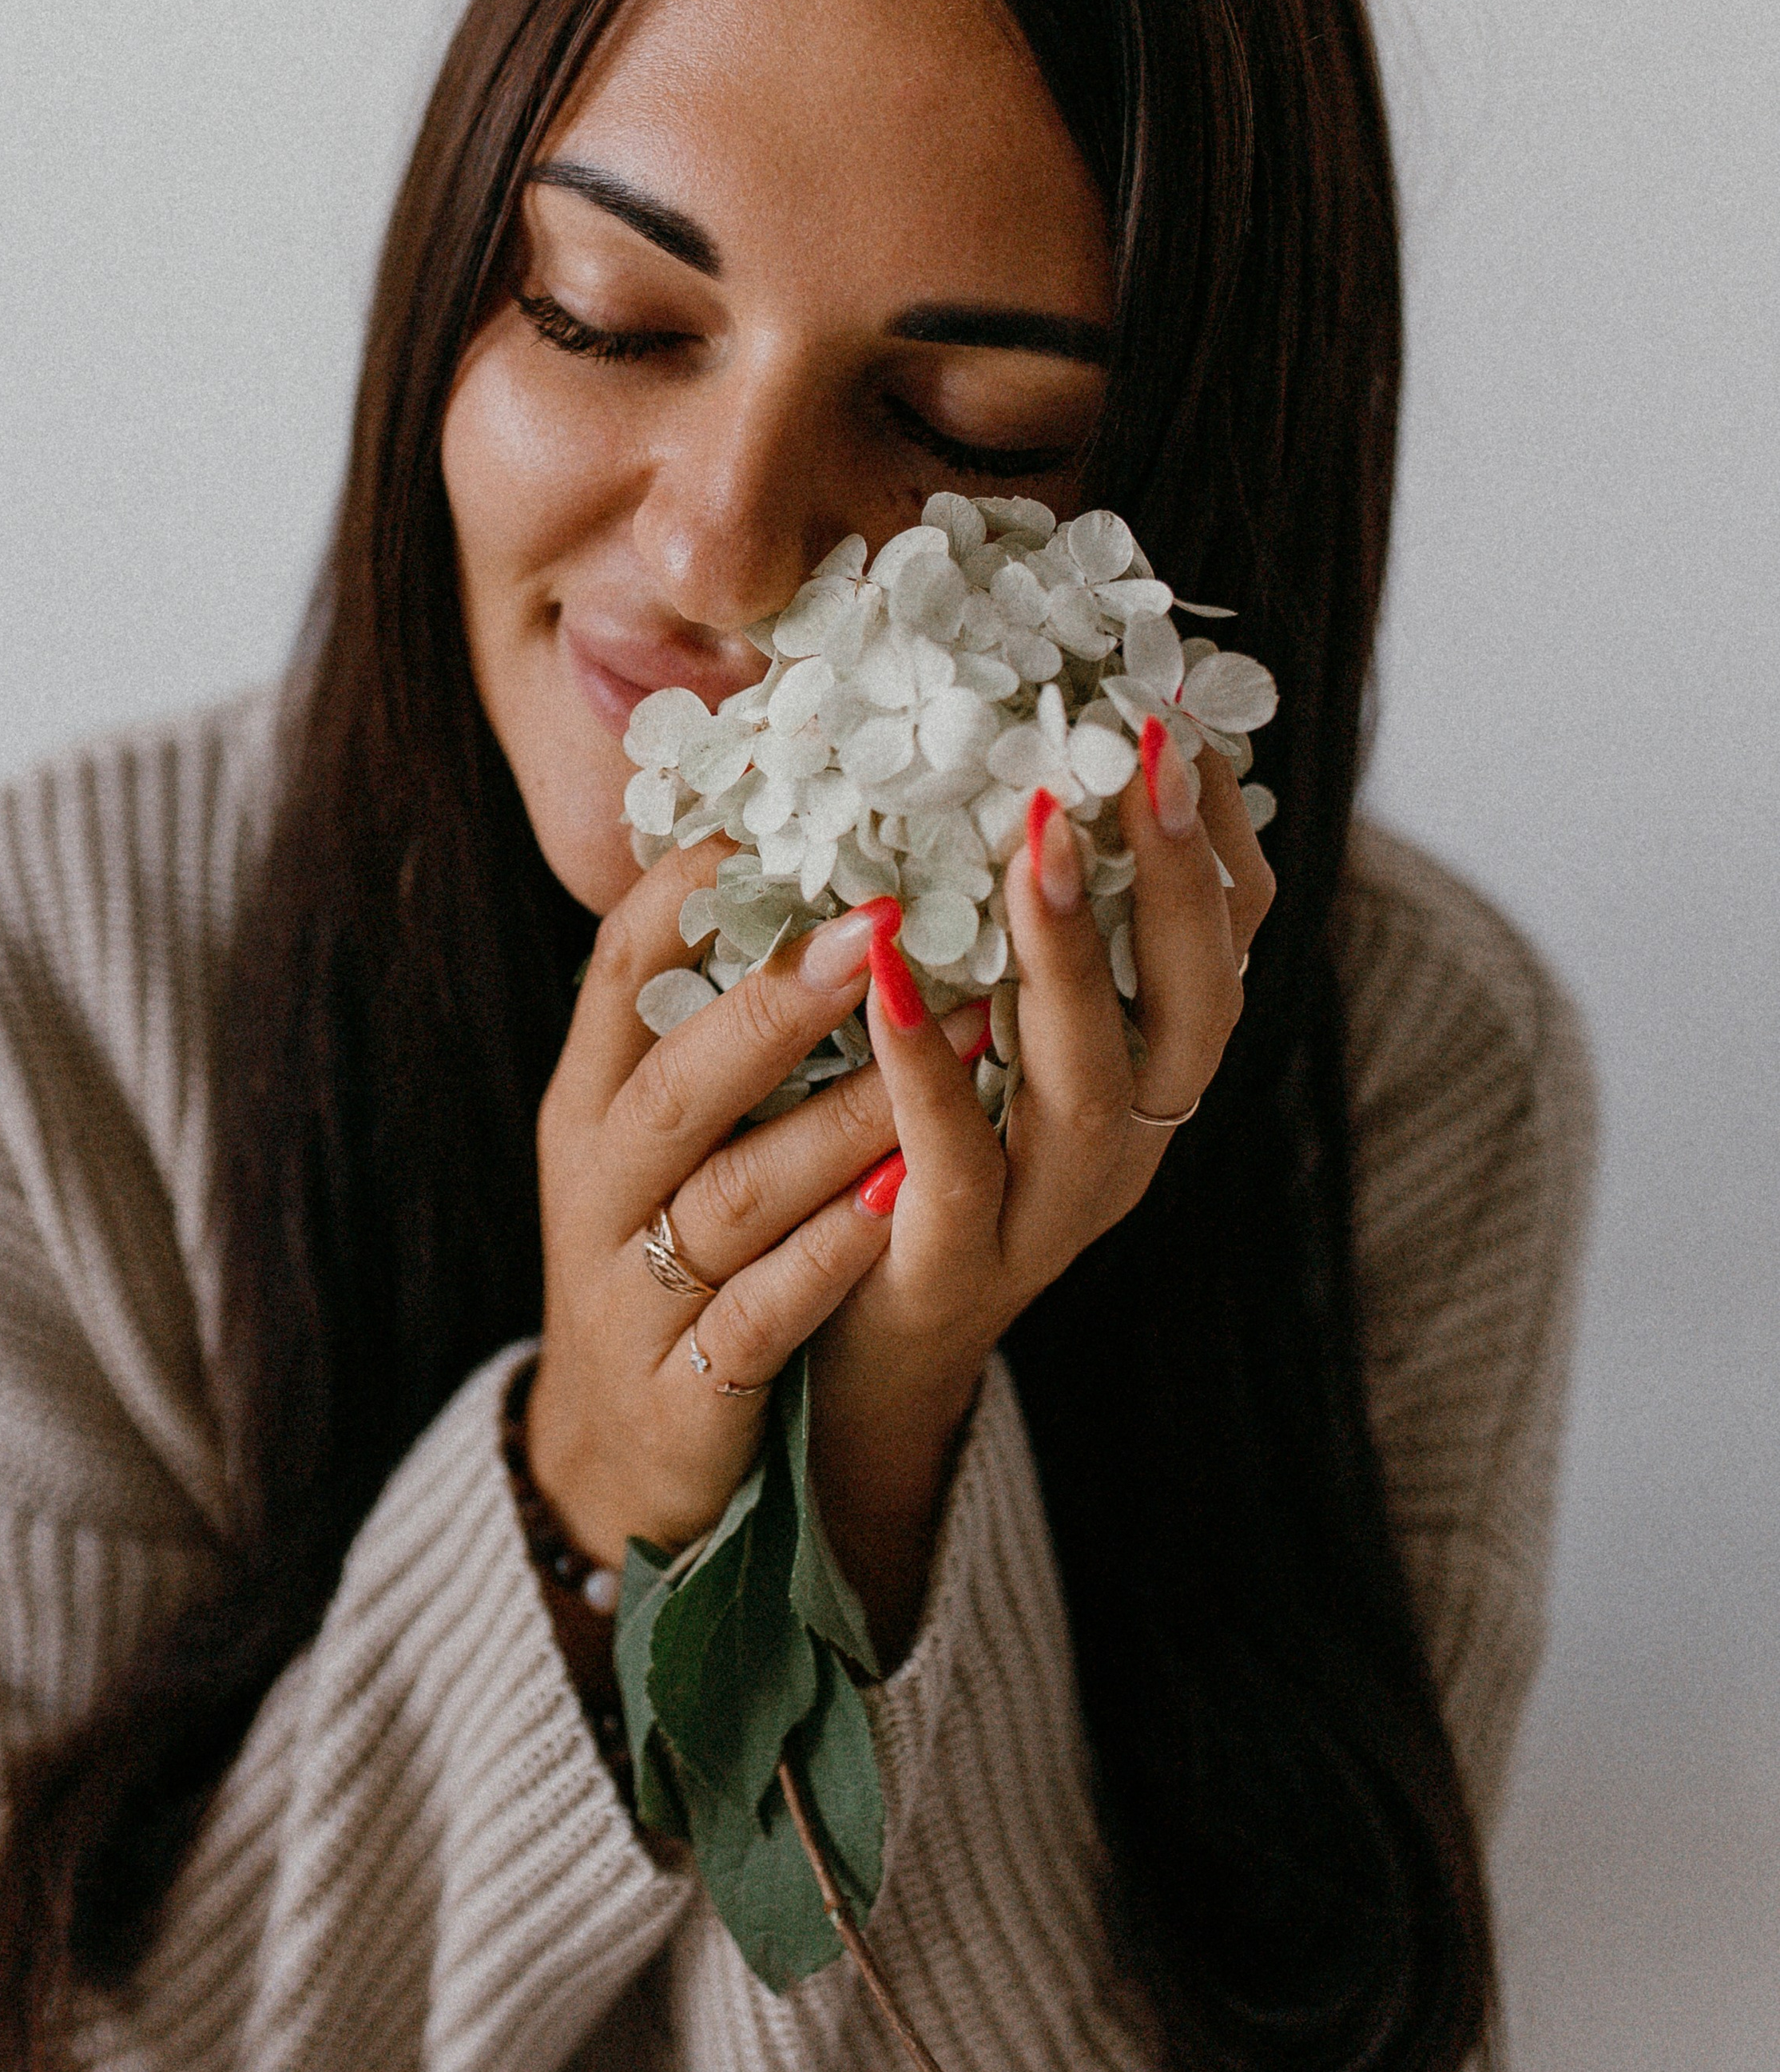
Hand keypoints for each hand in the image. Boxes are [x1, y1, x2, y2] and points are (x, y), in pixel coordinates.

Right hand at [526, 840, 984, 1566]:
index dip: (692, 894)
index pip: (618, 970)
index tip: (784, 820)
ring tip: (951, 1051)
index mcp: (590, 1101)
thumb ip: (721, 1017)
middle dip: (777, 1001)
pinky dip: (827, 1261)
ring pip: (733, 1196)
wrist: (618, 1461)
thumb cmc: (667, 1252)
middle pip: (678, 1082)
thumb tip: (826, 863)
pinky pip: (759, 1317)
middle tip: (883, 921)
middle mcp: (599, 1187)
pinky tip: (902, 1207)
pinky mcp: (684, 1392)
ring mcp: (632, 1294)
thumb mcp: (661, 1132)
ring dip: (840, 1122)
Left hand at [809, 730, 1274, 1657]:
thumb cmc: (902, 1149)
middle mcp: (1132, 1144)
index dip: (1217, 831)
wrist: (841, 1358)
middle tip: (1145, 746)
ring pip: (1094, 1086)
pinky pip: (958, 1165)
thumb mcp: (980, 1023)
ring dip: (1074, 957)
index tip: (1177, 713)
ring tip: (1039, 841)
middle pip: (1198, 1003)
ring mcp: (1053, 1216)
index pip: (1231, 941)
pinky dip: (927, 1067)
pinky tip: (886, 973)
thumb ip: (1000, 913)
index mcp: (1150, 1073)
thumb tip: (988, 739)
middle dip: (1179, 870)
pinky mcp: (957, 1269)